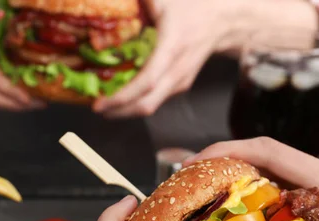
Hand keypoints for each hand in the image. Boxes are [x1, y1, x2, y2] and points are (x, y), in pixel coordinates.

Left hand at [92, 0, 233, 117]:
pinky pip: (156, 100)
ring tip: (105, 105)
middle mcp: (177, 71)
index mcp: (172, 48)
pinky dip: (136, 103)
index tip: (101, 102)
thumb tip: (108, 4)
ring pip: (151, 106)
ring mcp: (180, 82)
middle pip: (147, 104)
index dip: (123, 96)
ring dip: (126, 110)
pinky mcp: (179, 86)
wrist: (220, 21)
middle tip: (97, 109)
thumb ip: (138, 1)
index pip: (147, 81)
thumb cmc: (191, 8)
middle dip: (119, 112)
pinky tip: (121, 98)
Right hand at [187, 137, 318, 220]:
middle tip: (190, 193)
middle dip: (223, 170)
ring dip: (238, 189)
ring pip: (271, 179)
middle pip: (262, 161)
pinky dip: (258, 208)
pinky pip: (283, 198)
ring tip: (206, 211)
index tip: (196, 164)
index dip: (228, 151)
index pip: (269, 151)